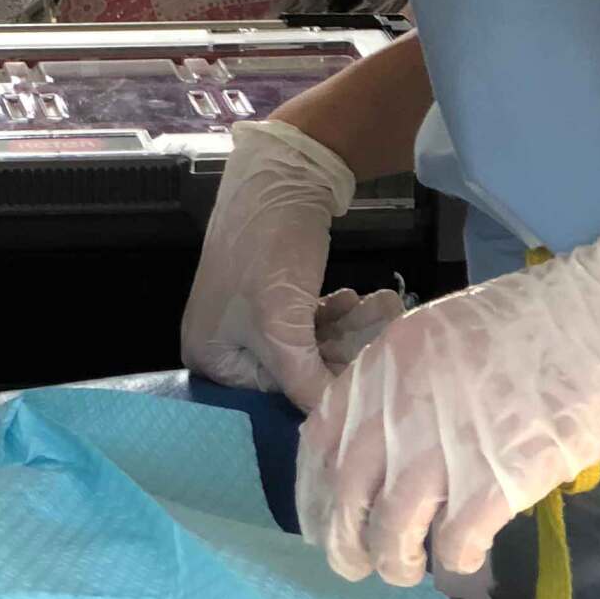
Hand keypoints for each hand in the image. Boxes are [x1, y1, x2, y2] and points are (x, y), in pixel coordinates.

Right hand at [181, 119, 403, 411]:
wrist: (279, 173)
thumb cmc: (268, 251)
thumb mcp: (283, 324)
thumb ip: (306, 381)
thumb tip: (334, 424)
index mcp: (210, 356)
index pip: (273, 395)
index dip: (321, 389)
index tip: (368, 380)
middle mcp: (225, 341)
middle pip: (296, 367)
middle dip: (346, 350)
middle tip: (389, 331)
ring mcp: (250, 315)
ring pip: (311, 341)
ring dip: (352, 329)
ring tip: (387, 306)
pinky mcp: (274, 292)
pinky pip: (311, 319)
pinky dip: (339, 312)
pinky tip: (365, 299)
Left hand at [297, 195, 599, 586]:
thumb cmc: (543, 319)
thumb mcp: (447, 334)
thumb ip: (407, 382)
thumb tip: (388, 441)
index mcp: (382, 364)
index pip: (319, 442)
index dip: (314, 491)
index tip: (323, 518)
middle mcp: (395, 406)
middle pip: (344, 496)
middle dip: (343, 543)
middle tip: (357, 564)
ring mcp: (441, 446)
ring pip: (389, 533)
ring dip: (396, 563)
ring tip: (412, 568)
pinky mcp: (494, 484)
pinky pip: (452, 546)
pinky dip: (455, 561)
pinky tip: (468, 556)